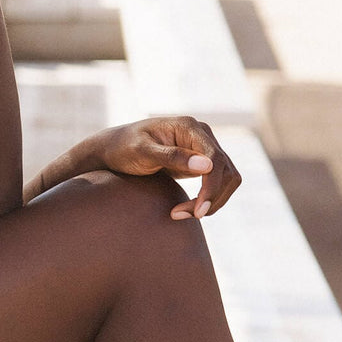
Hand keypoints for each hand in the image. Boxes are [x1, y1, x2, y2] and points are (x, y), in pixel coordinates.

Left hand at [99, 117, 241, 219]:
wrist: (113, 148)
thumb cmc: (123, 148)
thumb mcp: (141, 152)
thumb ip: (172, 156)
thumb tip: (206, 165)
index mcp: (188, 127)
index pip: (215, 158)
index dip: (212, 186)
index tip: (198, 210)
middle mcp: (201, 134)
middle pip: (226, 171)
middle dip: (211, 197)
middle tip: (183, 215)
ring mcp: (204, 148)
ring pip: (227, 179)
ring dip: (212, 201)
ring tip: (182, 214)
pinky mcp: (202, 162)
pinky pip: (218, 183)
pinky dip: (208, 199)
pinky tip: (187, 209)